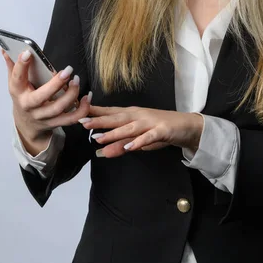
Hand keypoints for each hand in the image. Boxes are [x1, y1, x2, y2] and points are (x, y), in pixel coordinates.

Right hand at [3, 48, 92, 141]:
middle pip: (41, 97)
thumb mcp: (15, 83)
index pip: (17, 78)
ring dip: (71, 95)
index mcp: (17, 92)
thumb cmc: (23, 97)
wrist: (26, 125)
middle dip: (55, 84)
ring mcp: (42, 116)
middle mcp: (29, 106)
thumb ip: (13, 66)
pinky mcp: (55, 123)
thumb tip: (6, 48)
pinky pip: (71, 119)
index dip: (21, 66)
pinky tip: (87, 97)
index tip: (29, 52)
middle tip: (68, 70)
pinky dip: (82, 109)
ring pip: (58, 109)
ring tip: (77, 80)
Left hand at [78, 105, 203, 157]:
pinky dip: (138, 141)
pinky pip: (148, 137)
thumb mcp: (137, 139)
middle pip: (116, 118)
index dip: (93, 112)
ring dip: (114, 132)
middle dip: (98, 120)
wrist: (185, 126)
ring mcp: (149, 122)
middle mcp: (138, 116)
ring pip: (129, 127)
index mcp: (130, 114)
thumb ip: (119, 145)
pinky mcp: (161, 131)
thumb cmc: (158, 130)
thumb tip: (100, 153)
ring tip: (99, 138)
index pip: (109, 112)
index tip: (77, 110)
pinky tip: (129, 146)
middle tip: (81, 122)